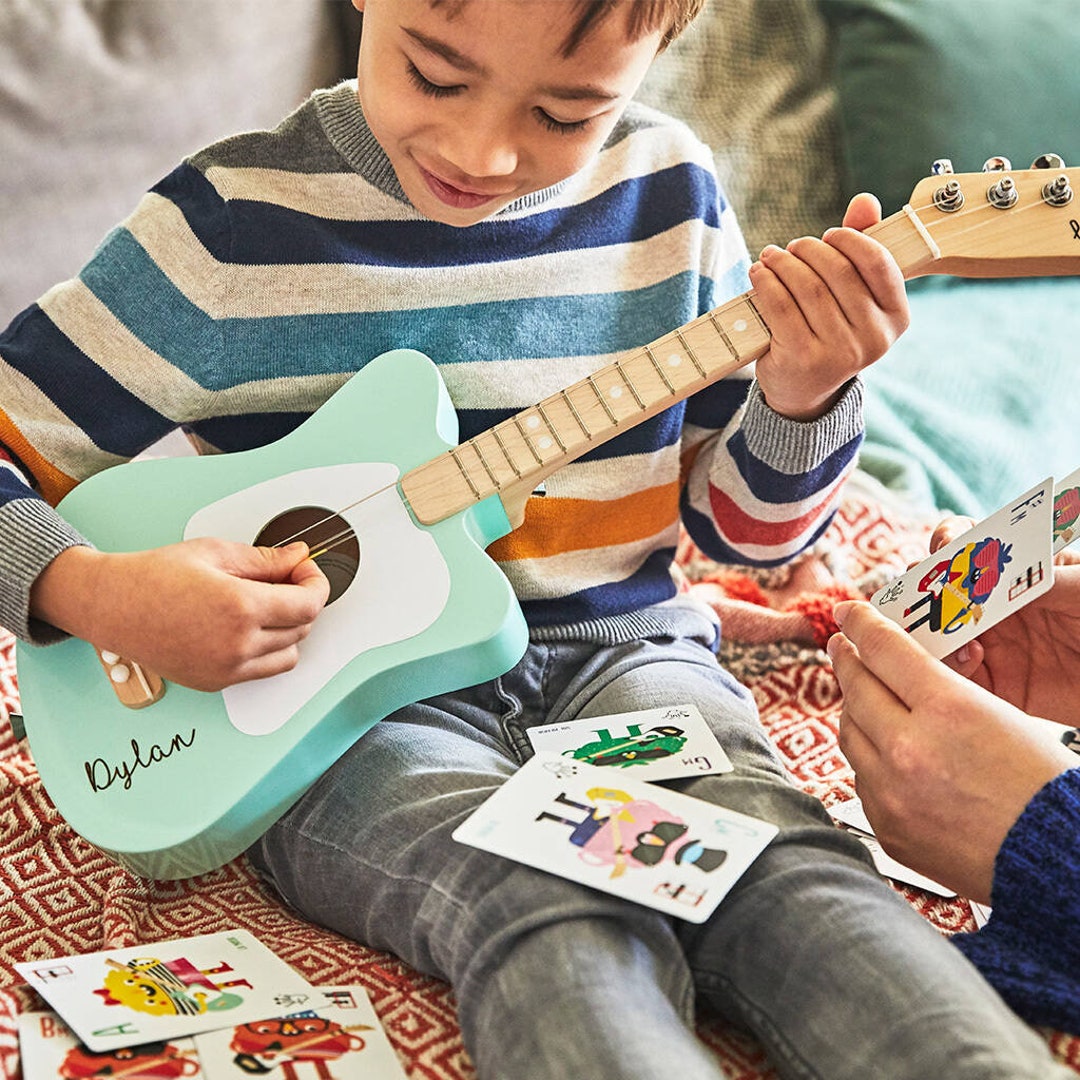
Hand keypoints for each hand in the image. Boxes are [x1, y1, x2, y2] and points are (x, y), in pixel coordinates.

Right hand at [31, 539, 329, 690]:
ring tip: (267, 604)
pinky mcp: (215, 682)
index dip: (316, 584)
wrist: (111, 606)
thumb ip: (266, 559)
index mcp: (240, 608)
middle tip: (287, 579)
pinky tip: (250, 627)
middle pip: (303, 629)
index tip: (307, 570)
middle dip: (303, 600)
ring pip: (289, 654)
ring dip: (289, 629)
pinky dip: (267, 650)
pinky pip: (262, 670)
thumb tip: (298, 557)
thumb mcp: (216, 553)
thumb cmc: (153, 577)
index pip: (309, 605)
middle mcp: (236, 645)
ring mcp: (226, 669)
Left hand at [749, 193, 908, 419]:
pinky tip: (759, 274)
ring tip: (771, 257)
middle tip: (792, 247)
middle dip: (810, 250)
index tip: (829, 235)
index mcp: (896, 318)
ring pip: (807, 287)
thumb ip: (862, 247)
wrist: (803, 388)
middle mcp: (874, 338)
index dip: (851, 240)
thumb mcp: (853, 295)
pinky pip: (781, 307)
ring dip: (783, 263)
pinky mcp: (803, 359)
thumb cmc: (830, 329)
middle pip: (838, 272)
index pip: (878, 263)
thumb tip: (864, 201)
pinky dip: (766, 283)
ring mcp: (840, 352)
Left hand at [828, 599, 1074, 903]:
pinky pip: (862, 779)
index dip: (861, 624)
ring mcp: (892, 793)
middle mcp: (909, 749)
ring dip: (854, 709)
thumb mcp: (1000, 715)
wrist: (1060, 862)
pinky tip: (882, 751)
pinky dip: (869, 759)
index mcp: (947, 710)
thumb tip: (897, 672)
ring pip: (850, 734)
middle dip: (847, 661)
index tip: (847, 613)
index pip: (884, 649)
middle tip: (842, 646)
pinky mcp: (888, 828)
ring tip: (859, 695)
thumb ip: (941, 692)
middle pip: (856, 688)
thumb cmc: (1044, 786)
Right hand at [930, 516, 1079, 725]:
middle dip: (922, 588)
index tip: (946, 547)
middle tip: (931, 593)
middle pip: (935, 590)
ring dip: (928, 628)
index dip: (946, 541)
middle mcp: (989, 607)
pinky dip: (948, 665)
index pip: (964, 546)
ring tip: (952, 628)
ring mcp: (986, 646)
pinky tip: (973, 658)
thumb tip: (995, 576)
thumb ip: (1045, 578)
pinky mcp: (990, 687)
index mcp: (1011, 574)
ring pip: (932, 633)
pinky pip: (950, 676)